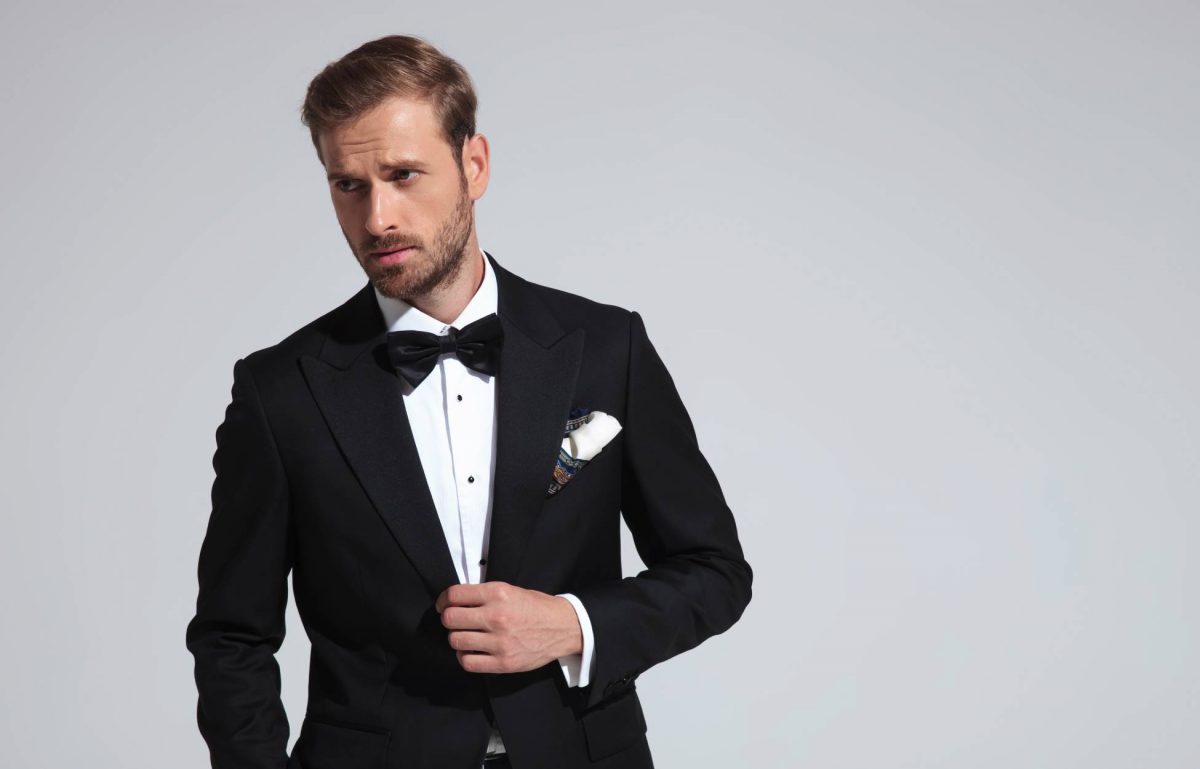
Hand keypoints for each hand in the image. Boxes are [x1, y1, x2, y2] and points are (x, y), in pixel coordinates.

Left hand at [434, 581, 582, 673]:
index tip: (444, 605)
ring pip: (455, 641)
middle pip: (450, 619)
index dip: (443, 600)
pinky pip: (467, 662)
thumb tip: (455, 601)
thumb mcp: (511, 590)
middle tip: (454, 621)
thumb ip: (484, 595)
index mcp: (498, 594)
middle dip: (448, 619)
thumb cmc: (536, 607)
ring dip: (456, 638)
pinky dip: (465, 656)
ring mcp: (499, 641)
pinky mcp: (503, 662)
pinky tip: (472, 650)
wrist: (563, 627)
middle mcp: (497, 616)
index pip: (454, 595)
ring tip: (466, 636)